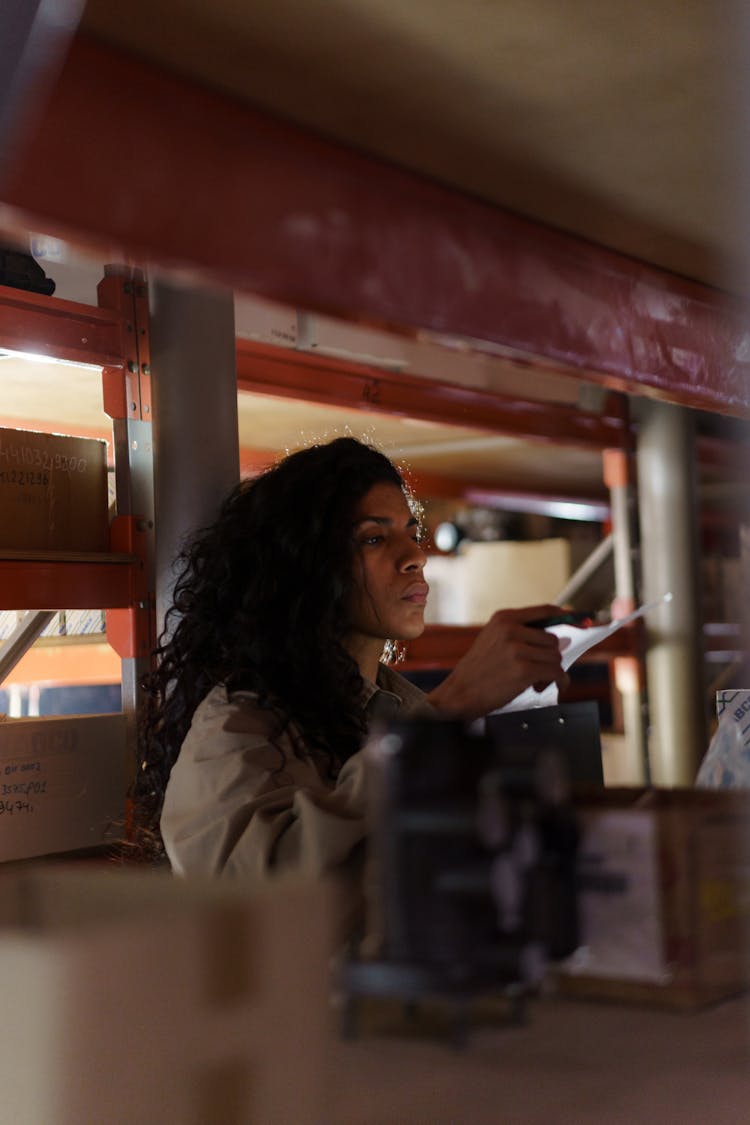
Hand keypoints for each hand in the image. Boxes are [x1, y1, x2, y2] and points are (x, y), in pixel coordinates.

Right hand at [426, 604, 569, 719]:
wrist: (459, 693)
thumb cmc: (479, 670)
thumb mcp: (493, 640)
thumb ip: (521, 634)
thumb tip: (559, 639)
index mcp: (504, 618)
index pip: (544, 610)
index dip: (566, 616)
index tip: (581, 621)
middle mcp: (510, 629)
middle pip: (553, 639)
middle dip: (550, 657)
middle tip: (539, 670)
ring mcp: (517, 649)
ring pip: (555, 657)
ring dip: (551, 672)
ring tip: (536, 680)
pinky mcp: (523, 670)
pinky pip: (556, 673)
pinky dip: (559, 681)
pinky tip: (547, 686)